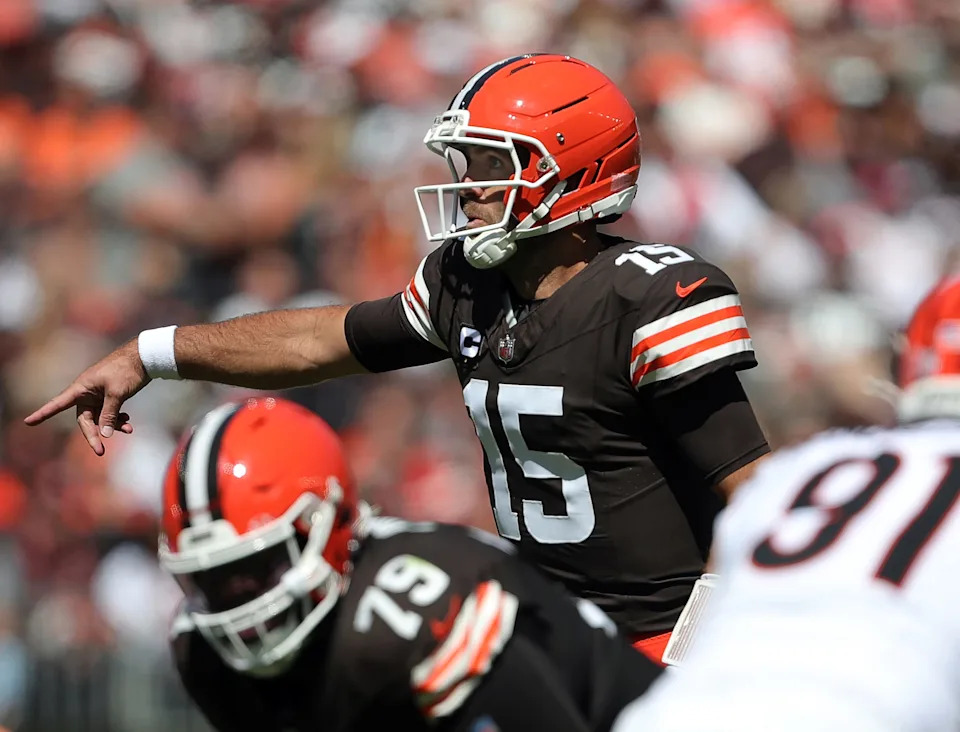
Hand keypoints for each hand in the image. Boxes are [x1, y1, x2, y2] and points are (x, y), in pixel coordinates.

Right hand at [24, 339, 147, 454]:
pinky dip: (118, 418)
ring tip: (129, 429)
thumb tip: (103, 434)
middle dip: (93, 434)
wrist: (144, 357)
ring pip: (100, 417)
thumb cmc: (126, 370)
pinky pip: (110, 412)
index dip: (43, 413)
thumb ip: (109, 414)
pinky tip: (128, 422)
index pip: (58, 404)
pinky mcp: (110, 396)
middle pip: (84, 419)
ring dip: (112, 425)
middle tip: (100, 451)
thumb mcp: (117, 393)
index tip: (28, 422)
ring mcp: (98, 395)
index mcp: (81, 388)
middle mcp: (87, 392)